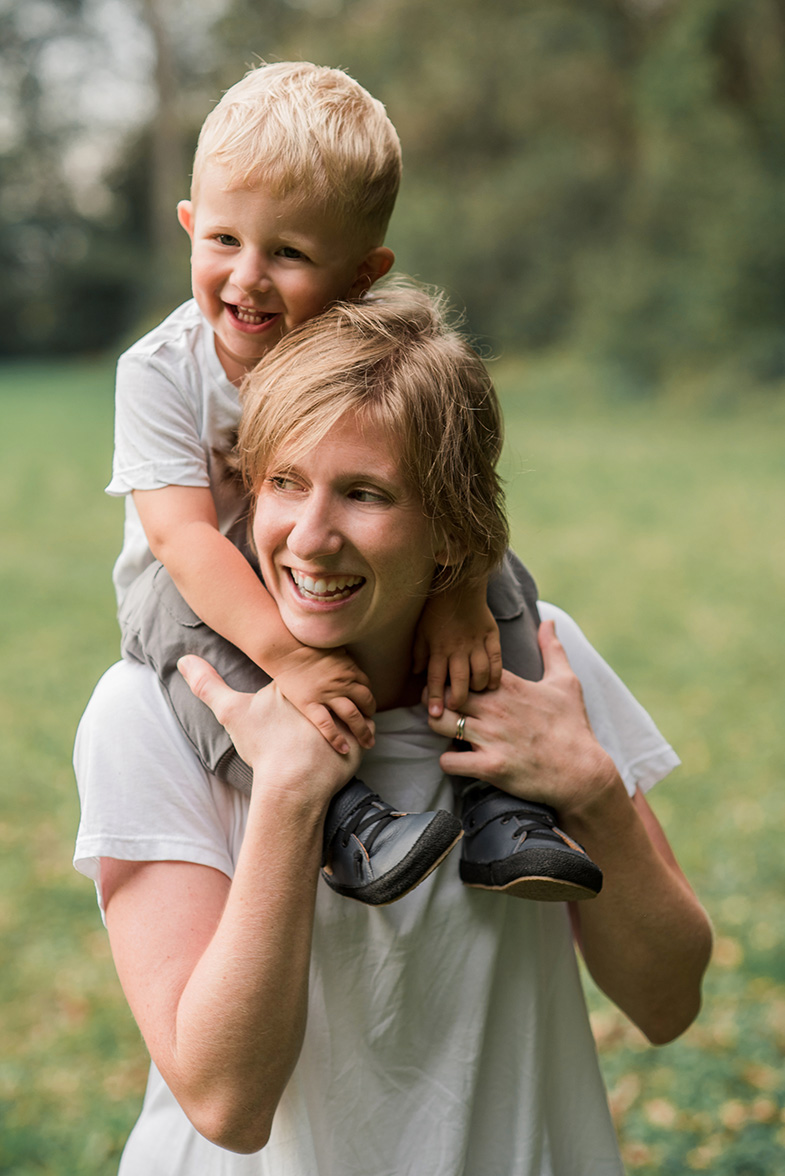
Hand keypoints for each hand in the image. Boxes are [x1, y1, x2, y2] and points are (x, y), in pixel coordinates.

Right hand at [178, 655, 361, 796]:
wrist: (291, 783)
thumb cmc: (264, 747)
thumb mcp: (231, 712)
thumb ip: (207, 684)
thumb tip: (182, 659)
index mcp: (296, 682)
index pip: (304, 669)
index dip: (302, 678)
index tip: (296, 692)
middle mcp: (324, 692)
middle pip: (331, 683)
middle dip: (329, 690)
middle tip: (320, 714)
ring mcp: (345, 713)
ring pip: (352, 704)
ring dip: (348, 711)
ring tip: (338, 726)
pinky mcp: (360, 734)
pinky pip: (366, 728)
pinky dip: (360, 733)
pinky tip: (349, 742)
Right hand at [249, 644, 374, 755]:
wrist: (286, 650)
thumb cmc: (307, 646)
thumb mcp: (333, 650)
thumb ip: (344, 661)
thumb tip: (350, 668)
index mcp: (349, 669)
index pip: (366, 687)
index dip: (368, 699)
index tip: (367, 708)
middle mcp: (342, 683)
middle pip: (365, 702)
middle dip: (370, 716)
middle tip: (372, 728)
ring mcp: (327, 695)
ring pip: (352, 716)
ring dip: (363, 730)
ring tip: (368, 743)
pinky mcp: (310, 704)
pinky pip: (327, 725)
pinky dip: (337, 739)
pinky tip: (344, 749)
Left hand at [412, 582, 501, 717]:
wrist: (458, 585)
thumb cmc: (436, 610)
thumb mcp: (420, 630)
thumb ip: (419, 653)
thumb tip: (416, 674)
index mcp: (439, 648)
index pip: (436, 678)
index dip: (435, 698)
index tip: (435, 715)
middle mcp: (458, 648)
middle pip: (461, 680)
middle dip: (458, 699)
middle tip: (457, 708)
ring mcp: (477, 642)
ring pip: (481, 673)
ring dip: (478, 688)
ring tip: (475, 695)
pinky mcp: (492, 636)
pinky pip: (497, 660)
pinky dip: (496, 675)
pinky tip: (493, 684)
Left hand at [426, 621, 617, 820]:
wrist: (582, 772)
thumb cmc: (573, 726)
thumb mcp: (566, 682)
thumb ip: (552, 649)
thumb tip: (549, 621)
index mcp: (508, 686)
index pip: (464, 667)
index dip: (456, 673)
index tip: (457, 683)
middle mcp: (495, 708)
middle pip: (443, 692)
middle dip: (437, 697)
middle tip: (444, 707)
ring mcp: (491, 737)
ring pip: (438, 723)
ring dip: (438, 726)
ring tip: (449, 731)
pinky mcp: (490, 766)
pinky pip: (449, 761)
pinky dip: (448, 761)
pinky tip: (459, 759)